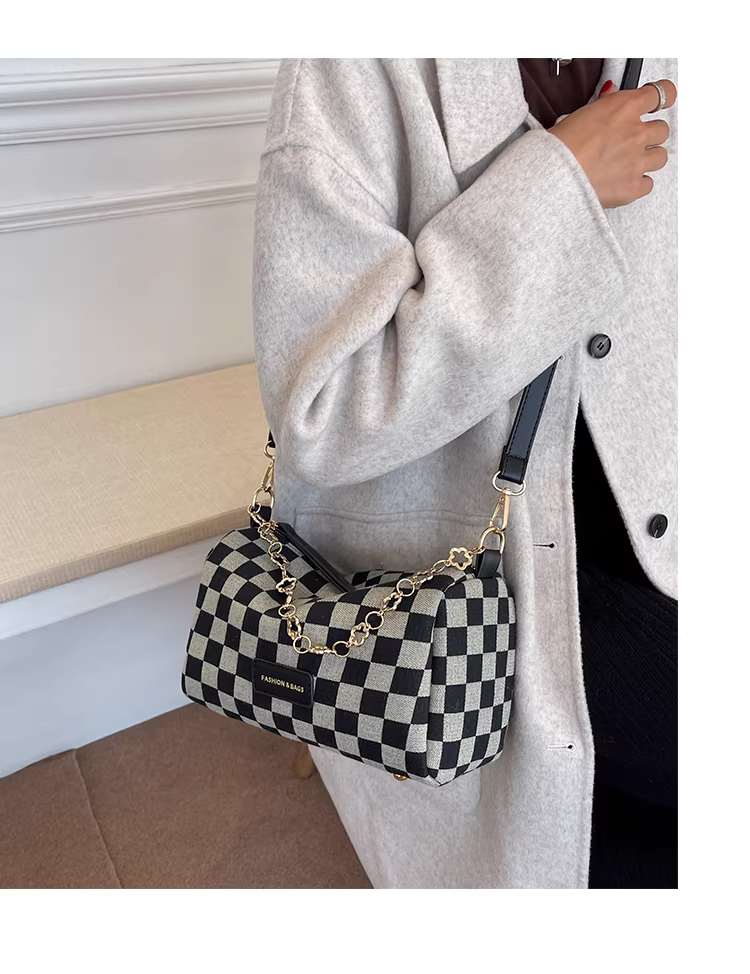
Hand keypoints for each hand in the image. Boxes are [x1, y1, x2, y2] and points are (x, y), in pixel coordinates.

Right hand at [550, 79, 676, 207]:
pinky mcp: (633, 187)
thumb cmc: (560, 147)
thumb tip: (612, 95)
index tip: (656, 105)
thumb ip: (604, 104)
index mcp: (624, 108)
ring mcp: (637, 161)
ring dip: (648, 158)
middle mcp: (636, 133)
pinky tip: (623, 181)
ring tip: (628, 163)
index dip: (662, 98)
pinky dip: (638, 183)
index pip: (662, 94)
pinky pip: (648, 184)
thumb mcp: (580, 114)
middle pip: (662, 130)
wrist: (554, 177)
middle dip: (650, 134)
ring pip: (661, 157)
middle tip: (632, 141)